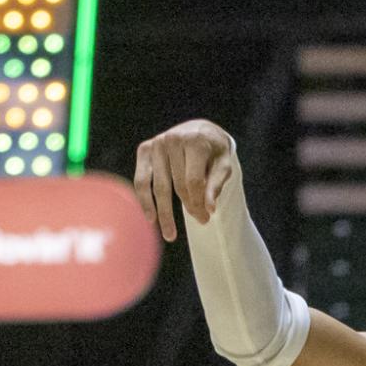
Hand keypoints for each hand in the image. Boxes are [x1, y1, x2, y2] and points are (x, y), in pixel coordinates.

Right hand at [134, 118, 236, 243]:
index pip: (194, 181)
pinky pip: (142, 180)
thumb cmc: (214, 152)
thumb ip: (217, 185)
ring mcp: (156, 144)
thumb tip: (210, 209)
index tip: (206, 219)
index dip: (199, 203)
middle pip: (179, 186)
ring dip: (165, 213)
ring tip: (169, 235)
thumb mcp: (224, 165)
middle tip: (201, 222)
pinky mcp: (144, 149)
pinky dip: (145, 200)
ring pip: (159, 187)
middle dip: (190, 207)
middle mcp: (172, 139)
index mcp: (194, 141)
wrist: (200, 130)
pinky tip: (150, 219)